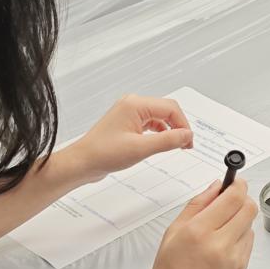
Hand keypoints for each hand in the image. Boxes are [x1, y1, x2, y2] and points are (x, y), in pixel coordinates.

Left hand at [67, 95, 193, 185]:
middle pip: (166, 110)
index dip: (183, 125)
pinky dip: (159, 133)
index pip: (170, 108)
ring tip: (176, 145)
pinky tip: (161, 144)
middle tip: (185, 144)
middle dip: (178, 126)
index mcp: (135, 104)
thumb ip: (168, 141)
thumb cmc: (102, 154)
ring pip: (159, 117)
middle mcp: (132, 104)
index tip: (188, 141)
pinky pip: (150, 123)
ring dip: (170, 130)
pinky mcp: (127, 123)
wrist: (81, 164)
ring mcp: (129, 113)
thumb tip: (187, 135)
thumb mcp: (140, 149)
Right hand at [141, 179, 257, 268]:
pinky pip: (249, 241)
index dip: (237, 185)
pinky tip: (223, 245)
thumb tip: (217, 185)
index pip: (233, 197)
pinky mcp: (242, 268)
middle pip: (249, 207)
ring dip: (240, 219)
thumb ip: (197, 204)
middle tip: (230, 202)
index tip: (235, 182)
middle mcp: (220, 243)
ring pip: (250, 224)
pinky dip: (240, 236)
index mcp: (199, 230)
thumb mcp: (173, 232)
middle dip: (242, 199)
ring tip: (221, 229)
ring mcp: (234, 257)